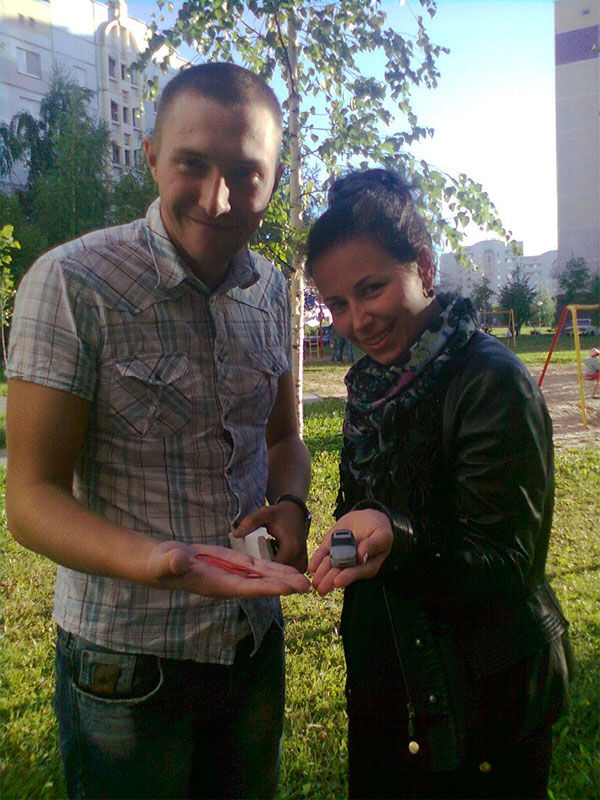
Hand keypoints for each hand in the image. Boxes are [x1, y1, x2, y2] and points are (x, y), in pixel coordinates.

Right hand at [145, 540, 309, 597]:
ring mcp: (232, 574)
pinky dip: (272, 569)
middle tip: (308, 586)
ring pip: (263, 576)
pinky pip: (256, 568)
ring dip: (283, 577)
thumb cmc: (161, 564)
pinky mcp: (232, 565)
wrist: (161, 563)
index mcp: (216, 585)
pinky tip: (287, 569)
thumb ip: (173, 562)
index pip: (246, 587)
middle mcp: (229, 583)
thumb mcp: (166, 561)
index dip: (267, 587)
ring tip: (305, 580)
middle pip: (261, 585)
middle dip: (284, 585)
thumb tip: (179, 561)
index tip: (287, 588)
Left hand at [232, 503, 307, 571]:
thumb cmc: (279, 513)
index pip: (271, 568)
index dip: (258, 569)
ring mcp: (302, 562)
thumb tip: (235, 534)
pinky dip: (277, 568)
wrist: (296, 513)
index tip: (247, 565)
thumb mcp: (264, 513)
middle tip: (250, 563)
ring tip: (260, 559)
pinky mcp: (302, 564)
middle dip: (263, 571)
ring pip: (281, 575)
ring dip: (271, 571)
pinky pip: (286, 572)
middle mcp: (299, 557)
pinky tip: (270, 558)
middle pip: (276, 574)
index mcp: (290, 547)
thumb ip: (250, 522)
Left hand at [309, 509, 392, 595]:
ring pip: (329, 565)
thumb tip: (362, 556)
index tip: (337, 582)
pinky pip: (322, 554)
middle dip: (329, 580)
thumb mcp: (382, 535)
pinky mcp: (330, 547)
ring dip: (321, 574)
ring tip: (314, 581)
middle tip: (320, 588)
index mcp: (368, 564)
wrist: (367, 517)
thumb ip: (374, 545)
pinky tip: (311, 568)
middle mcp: (352, 564)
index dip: (347, 577)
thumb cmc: (379, 528)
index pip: (357, 572)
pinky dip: (316, 561)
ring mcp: (340, 556)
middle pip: (340, 573)